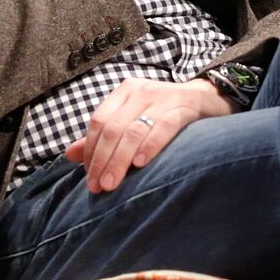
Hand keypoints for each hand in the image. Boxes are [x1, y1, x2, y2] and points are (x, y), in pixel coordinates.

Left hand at [64, 77, 231, 192]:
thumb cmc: (167, 115)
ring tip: (112, 184)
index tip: (89, 178)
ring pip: (133, 131)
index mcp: (125, 92)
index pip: (98, 122)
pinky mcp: (184, 106)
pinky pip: (163, 127)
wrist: (209, 101)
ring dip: (119, 160)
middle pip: (112, 129)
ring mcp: (163, 97)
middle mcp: (141, 91)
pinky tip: (140, 163)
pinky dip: (150, 146)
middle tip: (97, 188)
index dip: (91, 152)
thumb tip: (70, 156)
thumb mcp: (134, 121)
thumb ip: (104, 137)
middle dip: (102, 161)